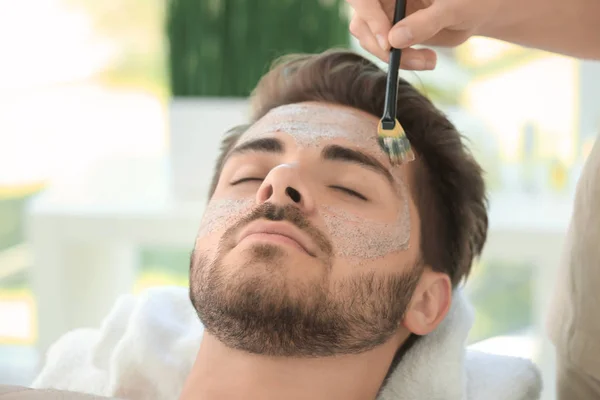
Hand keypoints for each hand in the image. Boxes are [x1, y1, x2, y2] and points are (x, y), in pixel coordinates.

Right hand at [347, 0, 500, 69]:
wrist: (478, 13)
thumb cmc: (471, 1)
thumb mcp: (453, 8)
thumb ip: (425, 22)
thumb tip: (393, 40)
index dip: (369, 17)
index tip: (388, 42)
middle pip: (362, 22)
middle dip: (382, 46)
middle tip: (407, 60)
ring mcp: (385, 14)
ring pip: (370, 39)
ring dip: (394, 57)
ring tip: (428, 61)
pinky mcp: (391, 32)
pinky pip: (384, 50)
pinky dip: (401, 61)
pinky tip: (426, 60)